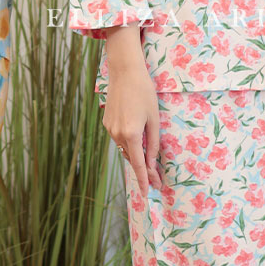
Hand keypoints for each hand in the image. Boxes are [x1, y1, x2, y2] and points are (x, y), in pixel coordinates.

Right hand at [103, 46, 162, 197]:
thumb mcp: (154, 119)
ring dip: (136, 155)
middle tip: (157, 179)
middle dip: (144, 169)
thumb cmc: (144, 92)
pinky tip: (136, 138)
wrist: (124, 72)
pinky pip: (119, 139)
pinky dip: (128, 143)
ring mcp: (110, 129)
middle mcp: (118, 134)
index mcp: (132, 134)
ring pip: (125, 149)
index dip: (144, 180)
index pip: (139, 164)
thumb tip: (152, 163)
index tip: (148, 193)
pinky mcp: (107, 124)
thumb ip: (153, 143)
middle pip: (132, 158)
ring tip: (148, 160)